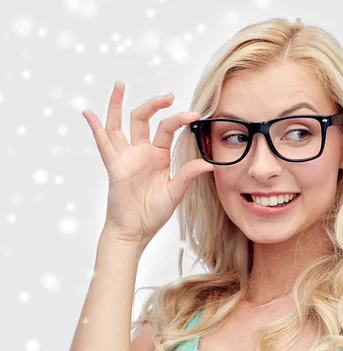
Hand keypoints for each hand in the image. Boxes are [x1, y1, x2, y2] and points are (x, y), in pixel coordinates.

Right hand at [82, 81, 213, 246]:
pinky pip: (103, 144)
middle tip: (168, 95)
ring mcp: (126, 157)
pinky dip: (95, 127)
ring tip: (120, 84)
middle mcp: (141, 151)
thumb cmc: (154, 212)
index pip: (167, 129)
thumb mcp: (176, 191)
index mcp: (158, 155)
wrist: (136, 230)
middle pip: (143, 119)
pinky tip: (88, 113)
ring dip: (118, 104)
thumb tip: (209, 163)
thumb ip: (188, 175)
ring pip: (119, 125)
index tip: (194, 115)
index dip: (179, 119)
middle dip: (154, 104)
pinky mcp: (114, 166)